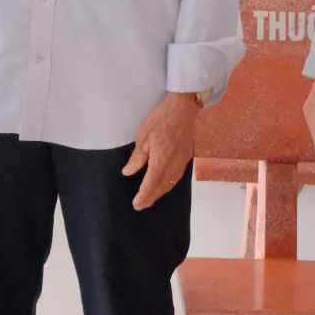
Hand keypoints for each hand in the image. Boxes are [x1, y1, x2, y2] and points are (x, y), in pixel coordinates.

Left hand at [123, 92, 201, 211]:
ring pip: (171, 183)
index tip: (136, 204)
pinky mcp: (186, 156)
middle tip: (141, 205)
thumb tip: (128, 171)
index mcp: (161, 160)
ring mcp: (182, 161)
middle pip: (162, 187)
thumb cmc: (162, 119)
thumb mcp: (143, 136)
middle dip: (151, 198)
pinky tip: (165, 184)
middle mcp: (173, 164)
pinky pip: (178, 176)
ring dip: (160, 192)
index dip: (143, 196)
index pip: (150, 184)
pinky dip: (169, 184)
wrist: (183, 108)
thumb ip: (137, 158)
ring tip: (151, 198)